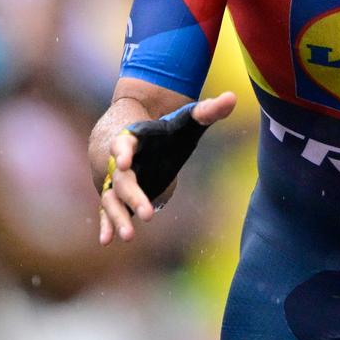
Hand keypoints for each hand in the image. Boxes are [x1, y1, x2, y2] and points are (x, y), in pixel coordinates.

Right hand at [97, 92, 233, 244]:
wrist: (142, 139)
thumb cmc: (166, 131)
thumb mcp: (187, 121)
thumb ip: (208, 111)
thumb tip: (233, 97)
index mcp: (134, 139)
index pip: (124, 143)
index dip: (122, 151)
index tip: (122, 161)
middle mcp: (121, 161)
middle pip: (122, 179)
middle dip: (133, 195)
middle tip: (147, 213)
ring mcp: (117, 180)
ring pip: (112, 198)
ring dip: (118, 217)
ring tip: (128, 237)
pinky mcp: (118, 195)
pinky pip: (108, 210)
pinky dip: (106, 225)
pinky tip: (107, 241)